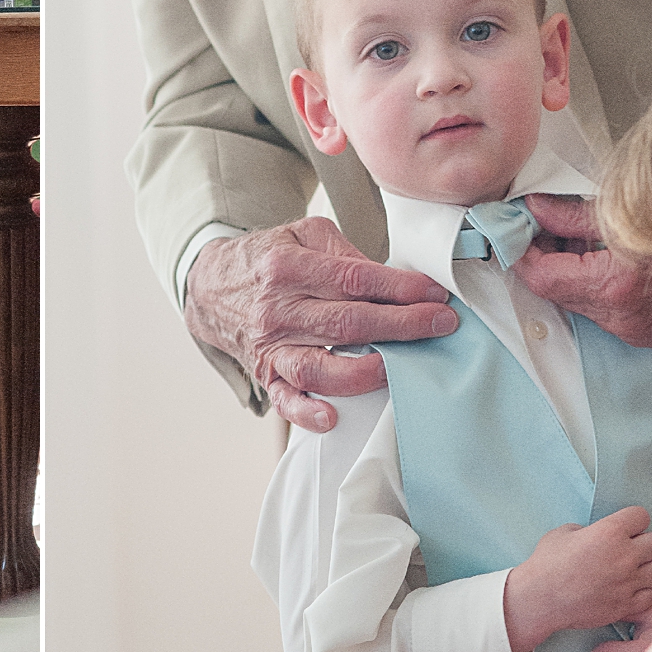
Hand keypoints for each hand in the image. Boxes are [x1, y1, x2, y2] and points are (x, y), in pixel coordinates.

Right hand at [183, 218, 456, 433]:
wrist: (211, 286)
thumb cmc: (268, 260)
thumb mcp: (304, 234)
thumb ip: (347, 254)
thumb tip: (394, 282)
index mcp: (288, 266)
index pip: (354, 279)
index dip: (401, 288)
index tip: (436, 294)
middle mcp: (277, 308)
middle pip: (348, 322)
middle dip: (403, 326)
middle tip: (441, 325)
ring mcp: (270, 345)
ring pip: (320, 367)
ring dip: (366, 371)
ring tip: (400, 366)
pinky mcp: (265, 373)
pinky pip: (285, 399)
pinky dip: (306, 412)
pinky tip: (332, 417)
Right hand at [503, 505, 651, 651]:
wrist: (540, 598)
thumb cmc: (547, 563)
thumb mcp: (565, 532)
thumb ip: (590, 530)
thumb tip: (600, 535)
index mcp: (609, 532)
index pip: (642, 516)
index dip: (633, 520)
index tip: (627, 527)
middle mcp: (624, 556)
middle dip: (646, 543)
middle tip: (631, 549)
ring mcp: (628, 582)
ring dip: (647, 568)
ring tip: (632, 570)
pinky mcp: (627, 605)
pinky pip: (651, 595)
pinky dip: (642, 592)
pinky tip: (627, 589)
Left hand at [515, 194, 651, 347]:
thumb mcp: (621, 209)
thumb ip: (567, 215)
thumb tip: (533, 209)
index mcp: (616, 287)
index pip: (544, 278)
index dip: (523, 253)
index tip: (514, 232)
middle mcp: (625, 319)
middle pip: (558, 292)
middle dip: (544, 259)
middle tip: (541, 228)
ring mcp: (638, 331)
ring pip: (578, 303)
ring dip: (569, 272)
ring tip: (579, 238)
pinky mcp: (648, 334)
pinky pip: (602, 311)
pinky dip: (594, 286)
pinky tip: (603, 258)